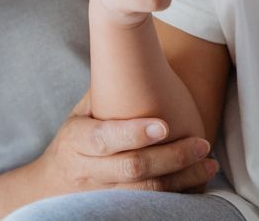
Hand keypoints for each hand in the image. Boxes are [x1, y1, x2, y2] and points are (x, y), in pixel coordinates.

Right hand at [31, 91, 217, 194]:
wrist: (50, 186)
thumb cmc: (75, 139)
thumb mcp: (80, 114)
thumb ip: (105, 95)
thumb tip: (137, 54)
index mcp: (77, 140)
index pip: (104, 138)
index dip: (134, 133)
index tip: (164, 125)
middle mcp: (88, 170)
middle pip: (132, 168)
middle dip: (171, 157)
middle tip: (202, 145)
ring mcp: (102, 195)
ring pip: (145, 192)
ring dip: (182, 179)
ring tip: (209, 164)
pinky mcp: (116, 211)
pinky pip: (150, 207)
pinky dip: (177, 197)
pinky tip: (198, 183)